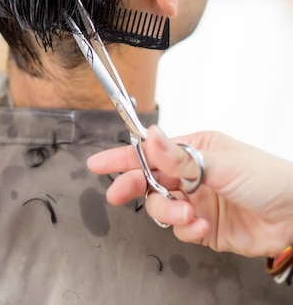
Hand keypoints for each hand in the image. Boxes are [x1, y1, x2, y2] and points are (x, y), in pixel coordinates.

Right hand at [87, 125, 292, 257]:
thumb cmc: (266, 177)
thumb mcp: (220, 162)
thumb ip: (179, 157)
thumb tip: (149, 136)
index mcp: (194, 149)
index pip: (152, 151)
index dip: (123, 156)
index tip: (99, 163)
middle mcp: (193, 174)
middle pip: (150, 180)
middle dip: (134, 187)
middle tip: (119, 194)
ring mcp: (197, 200)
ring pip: (162, 207)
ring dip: (170, 211)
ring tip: (189, 213)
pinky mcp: (204, 227)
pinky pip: (181, 230)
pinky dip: (187, 230)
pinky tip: (202, 226)